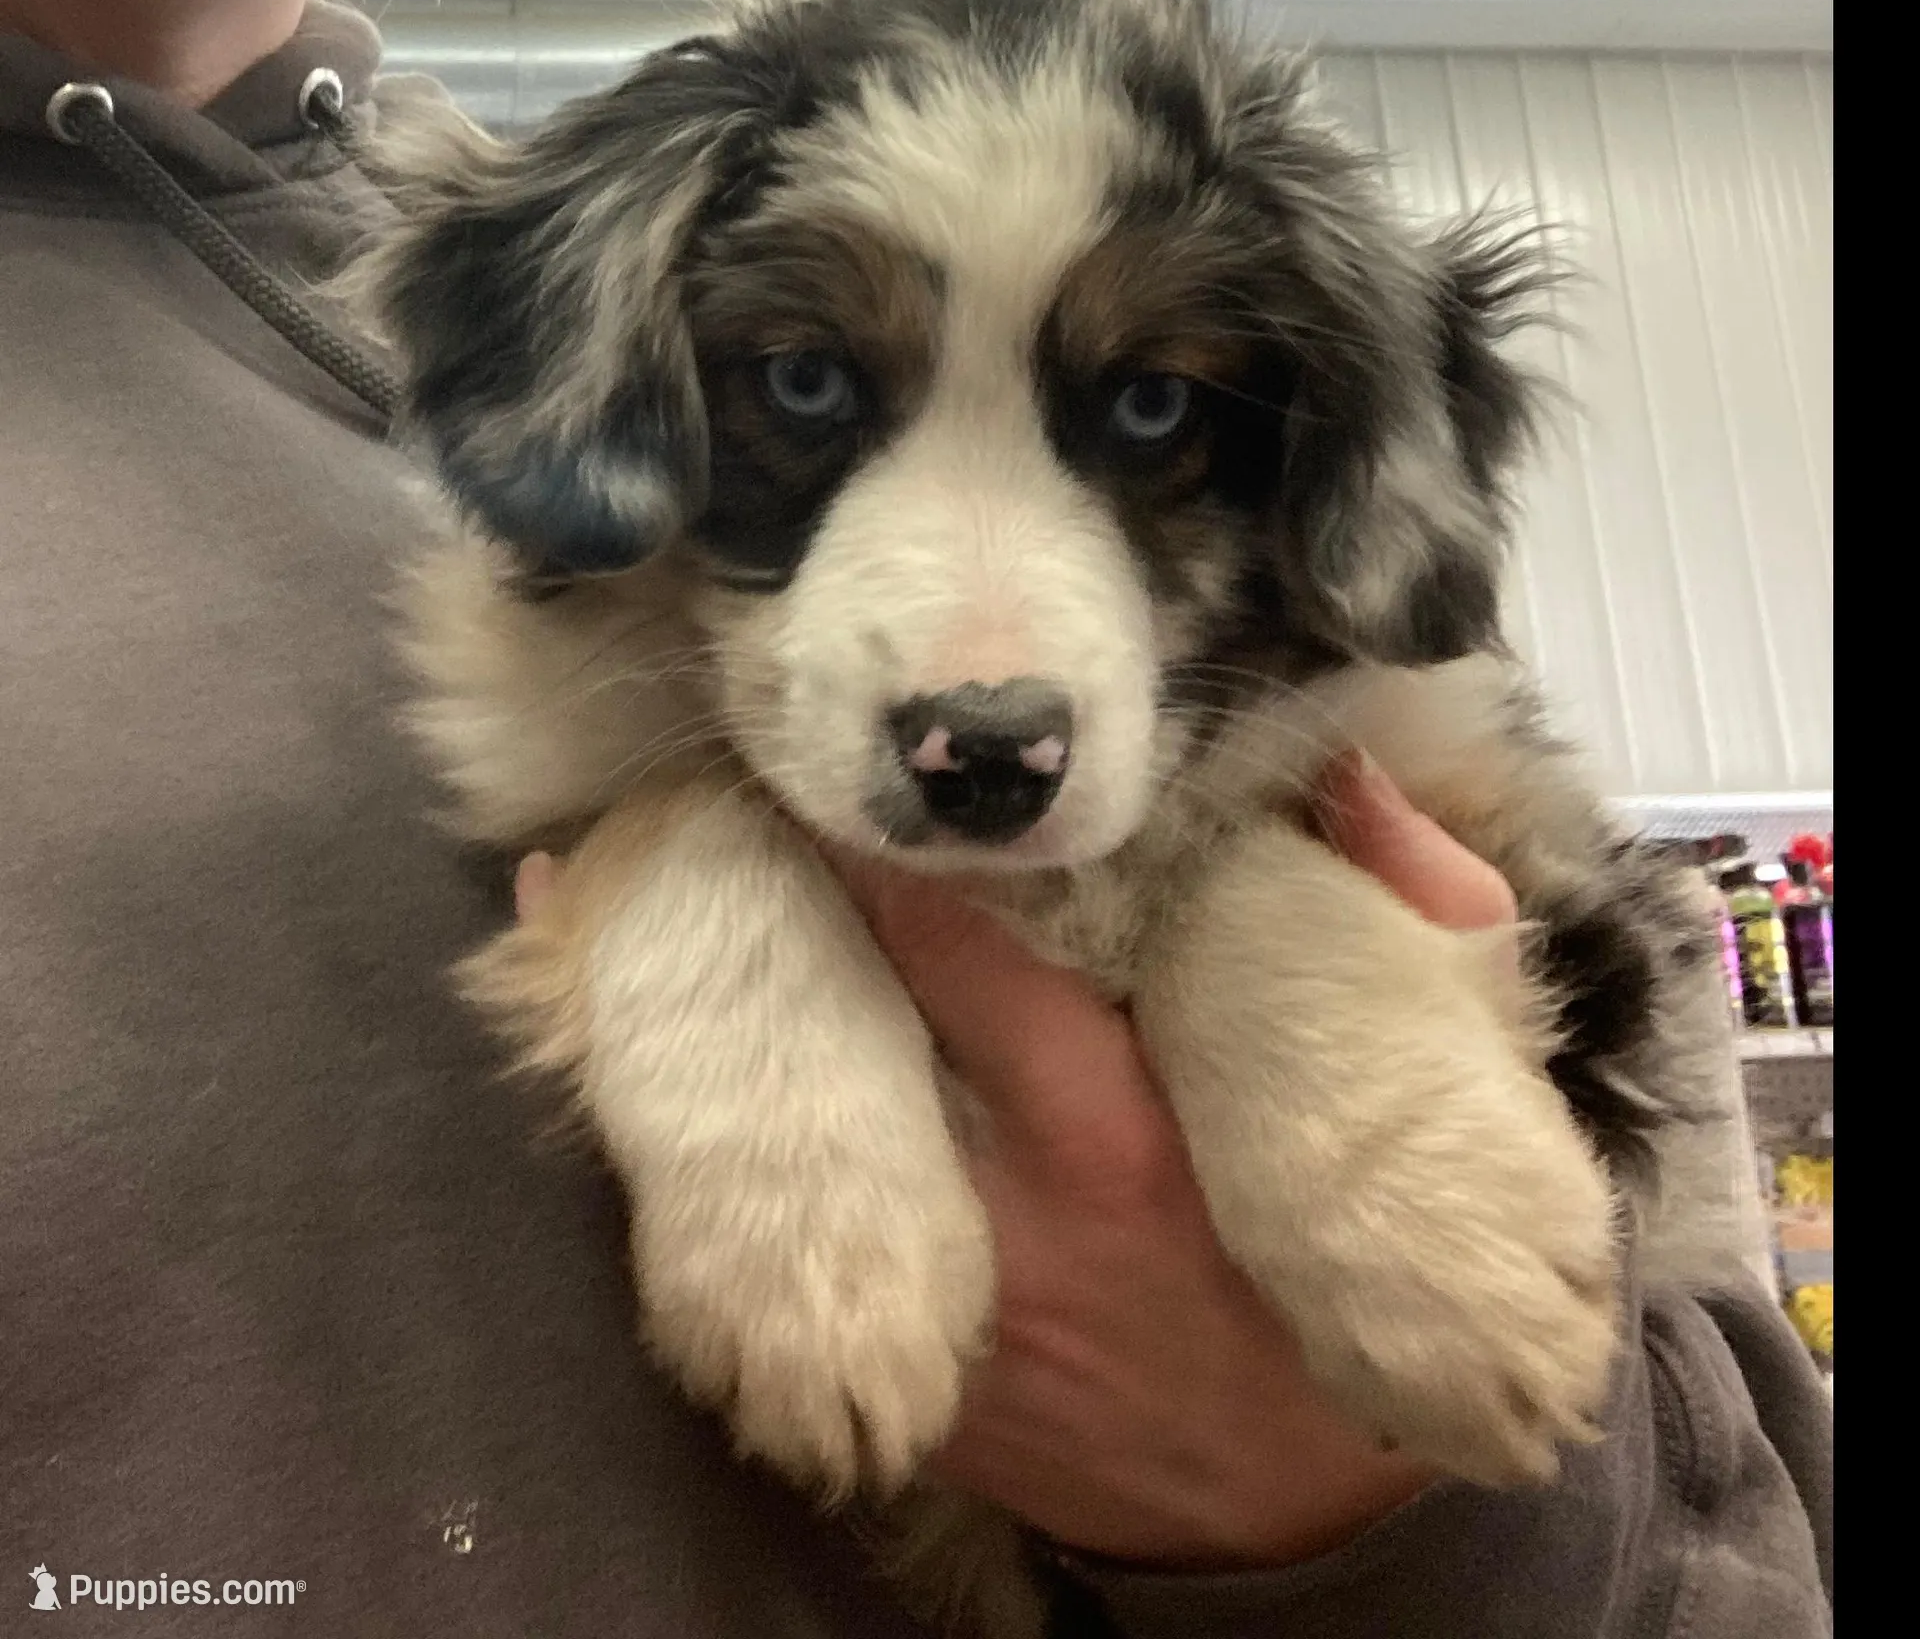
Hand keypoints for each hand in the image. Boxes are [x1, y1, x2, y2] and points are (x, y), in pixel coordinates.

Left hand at [514, 754, 1517, 1569]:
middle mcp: (989, 1203)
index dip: (878, 847)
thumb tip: (1340, 775)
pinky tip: (596, 1056)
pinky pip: (744, 1251)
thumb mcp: (1430, 1098)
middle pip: (826, 1025)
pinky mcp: (881, 1370)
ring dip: (663, 1017)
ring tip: (558, 894)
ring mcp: (918, 1297)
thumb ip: (1415, 921)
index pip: (963, 947)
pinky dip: (671, 1149)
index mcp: (1116, 1118)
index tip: (813, 754)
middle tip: (650, 792)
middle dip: (742, 906)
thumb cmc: (1334, 1281)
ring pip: (755, 1136)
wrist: (1285, 1527)